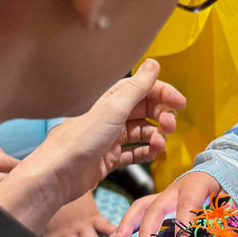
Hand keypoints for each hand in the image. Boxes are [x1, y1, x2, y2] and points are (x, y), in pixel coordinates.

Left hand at [45, 60, 185, 199]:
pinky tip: (151, 155)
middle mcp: (111, 116)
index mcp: (111, 99)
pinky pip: (133, 153)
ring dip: (155, 137)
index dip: (164, 94)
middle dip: (162, 117)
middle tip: (170, 126)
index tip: (180, 103)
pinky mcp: (108, 158)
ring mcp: (110, 138)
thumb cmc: (80, 139)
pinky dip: (145, 153)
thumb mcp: (114, 109)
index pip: (144, 89)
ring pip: (142, 132)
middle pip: (146, 111)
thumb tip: (153, 63)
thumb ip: (137, 87)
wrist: (57, 174)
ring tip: (158, 145)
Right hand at [111, 171, 221, 236]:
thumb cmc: (220, 187)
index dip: (183, 224)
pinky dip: (128, 224)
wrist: (213, 171)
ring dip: (128, 224)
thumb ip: (224, 215)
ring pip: (142, 206)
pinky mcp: (158, 202)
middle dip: (148, 229)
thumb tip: (220, 234)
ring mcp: (164, 195)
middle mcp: (175, 189)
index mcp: (196, 186)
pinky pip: (140, 210)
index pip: (187, 205)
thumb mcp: (228, 199)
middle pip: (157, 206)